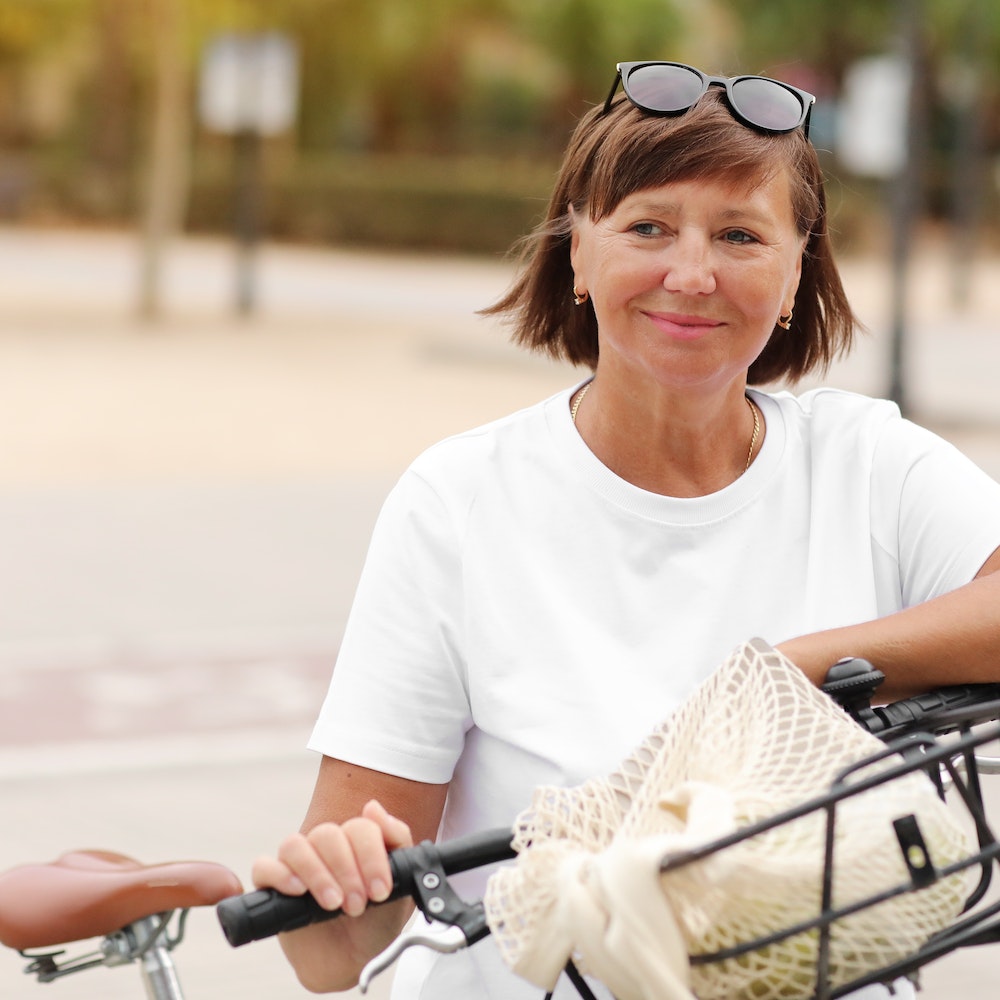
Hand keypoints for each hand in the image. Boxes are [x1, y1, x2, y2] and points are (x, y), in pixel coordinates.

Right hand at [252, 799, 412, 917]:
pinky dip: (280, 875)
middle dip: (347, 870)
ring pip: (295, 846)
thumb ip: (397, 840)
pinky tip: (298, 891)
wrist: (351, 962)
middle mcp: (325, 848)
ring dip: (317, 874)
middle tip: (357, 904)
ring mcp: (297, 865)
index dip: (371, 856)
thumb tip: (373, 807)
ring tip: (333, 904)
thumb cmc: (375, 922)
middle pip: (327, 834)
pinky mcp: (273, 888)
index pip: (359, 827)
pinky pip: (264, 868)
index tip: (381, 890)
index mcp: (354, 842)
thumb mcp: (400, 885)